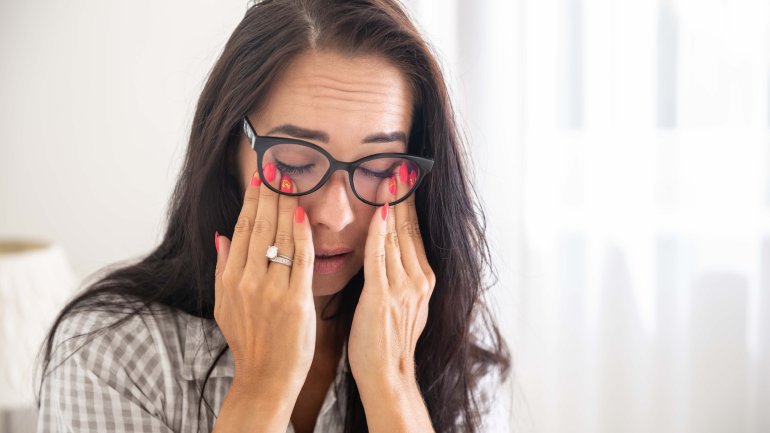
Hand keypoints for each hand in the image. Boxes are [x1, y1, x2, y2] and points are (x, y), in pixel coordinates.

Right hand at [213, 164, 315, 398]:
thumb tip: (220, 235)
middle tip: (278, 167)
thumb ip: (222, 268)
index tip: (260, 177)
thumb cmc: (249, 341)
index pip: (242, 228)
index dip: (252, 199)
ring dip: (287, 204)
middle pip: (260, 226)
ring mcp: (271, 289)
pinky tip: (304, 213)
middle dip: (270, 193)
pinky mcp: (296, 300)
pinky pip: (301, 259)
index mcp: (230, 278)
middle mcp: (247, 280)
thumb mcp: (223, 305)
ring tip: (292, 179)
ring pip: (280, 237)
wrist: (265, 376)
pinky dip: (302, 234)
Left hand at [348, 162, 435, 387]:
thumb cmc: (387, 343)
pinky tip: (379, 210)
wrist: (388, 375)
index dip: (409, 204)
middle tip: (400, 166)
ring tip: (389, 175)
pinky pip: (380, 256)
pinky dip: (379, 231)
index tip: (404, 179)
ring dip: (392, 204)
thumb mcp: (404, 305)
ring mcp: (403, 287)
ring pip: (396, 237)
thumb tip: (392, 255)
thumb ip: (400, 277)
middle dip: (404, 196)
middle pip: (409, 228)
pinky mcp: (383, 295)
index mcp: (424, 280)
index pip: (414, 233)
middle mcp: (418, 279)